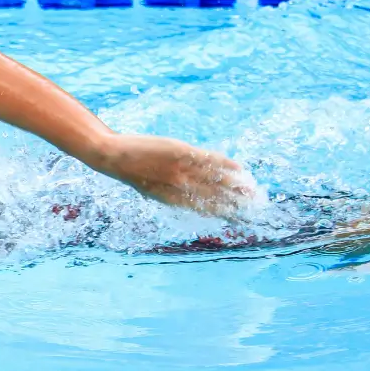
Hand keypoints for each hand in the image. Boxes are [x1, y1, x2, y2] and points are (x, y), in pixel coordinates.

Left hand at [96, 134, 254, 219]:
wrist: (114, 157)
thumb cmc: (133, 174)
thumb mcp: (153, 190)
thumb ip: (174, 195)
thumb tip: (192, 200)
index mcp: (174, 200)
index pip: (206, 210)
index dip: (225, 214)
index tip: (241, 218)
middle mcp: (180, 187)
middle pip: (216, 198)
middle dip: (237, 203)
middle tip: (256, 206)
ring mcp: (181, 169)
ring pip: (216, 180)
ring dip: (237, 186)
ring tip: (253, 190)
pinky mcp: (180, 152)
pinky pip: (208, 159)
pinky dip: (225, 164)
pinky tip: (238, 169)